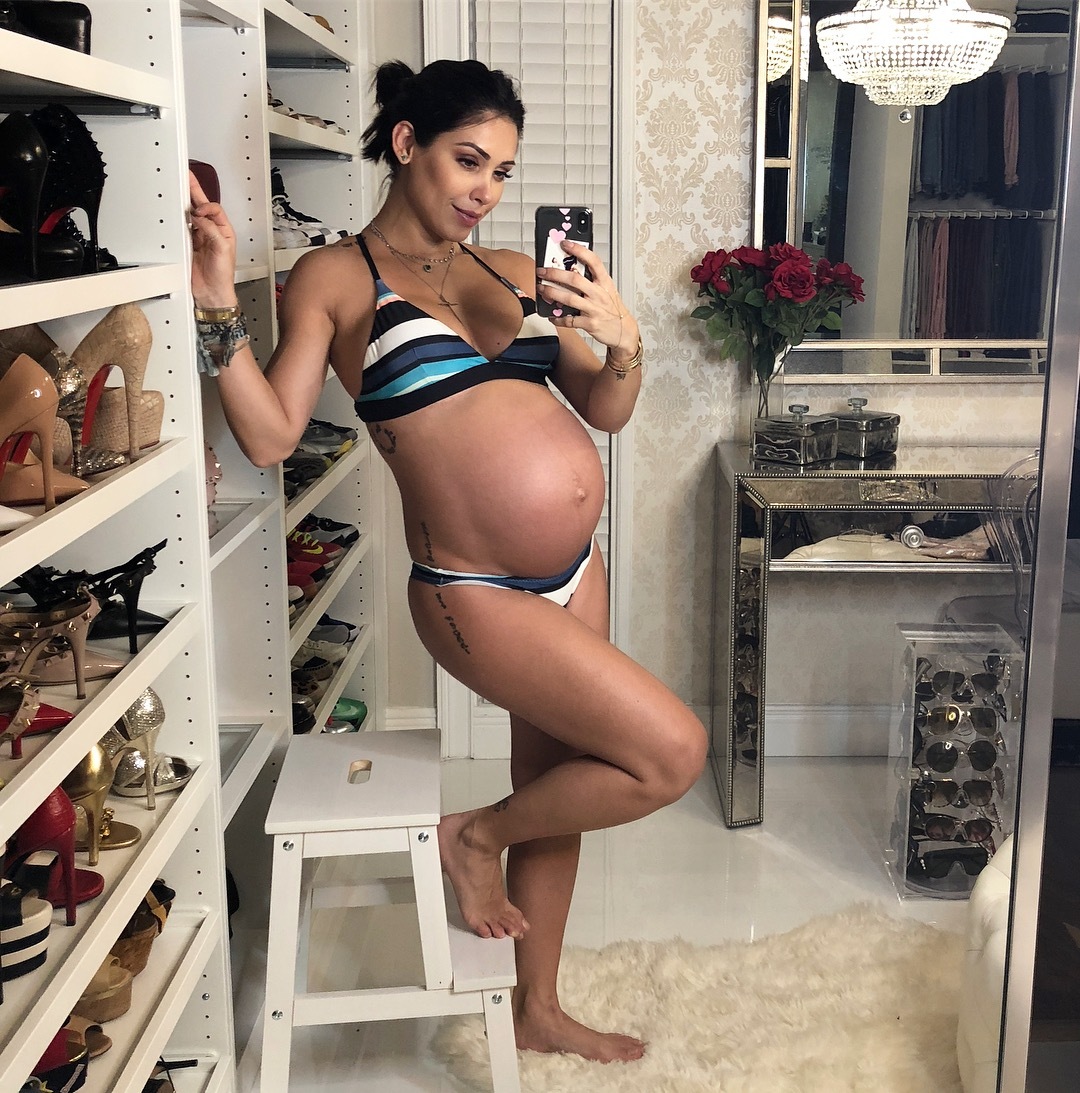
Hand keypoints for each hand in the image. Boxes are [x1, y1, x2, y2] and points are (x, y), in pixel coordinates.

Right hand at [189, 170, 238, 307]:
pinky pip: (181, 228)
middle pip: (201, 207)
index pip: (214, 210)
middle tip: (185, 176)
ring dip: (184, 204)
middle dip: (193, 192)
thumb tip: (200, 217)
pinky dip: (177, 220)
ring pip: (189, 216)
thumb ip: (212, 231)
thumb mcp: (223, 249)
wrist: (211, 293)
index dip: (207, 206)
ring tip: (178, 189)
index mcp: (224, 231)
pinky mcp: (187, 244)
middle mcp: (211, 232)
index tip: (200, 209)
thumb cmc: (223, 276)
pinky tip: (175, 213)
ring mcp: (198, 237)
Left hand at [536, 240, 639, 358]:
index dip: (579, 250)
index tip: (565, 244)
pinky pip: (570, 320)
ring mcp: (594, 309)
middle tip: (542, 270)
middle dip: (555, 273)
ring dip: (552, 292)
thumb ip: (591, 280)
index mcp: (604, 282)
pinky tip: (551, 315)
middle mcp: (599, 294)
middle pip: (575, 279)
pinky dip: (558, 318)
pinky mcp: (590, 324)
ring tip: (542, 288)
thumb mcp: (607, 290)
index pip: (593, 261)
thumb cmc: (612, 308)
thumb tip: (569, 268)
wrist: (623, 331)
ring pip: (569, 298)